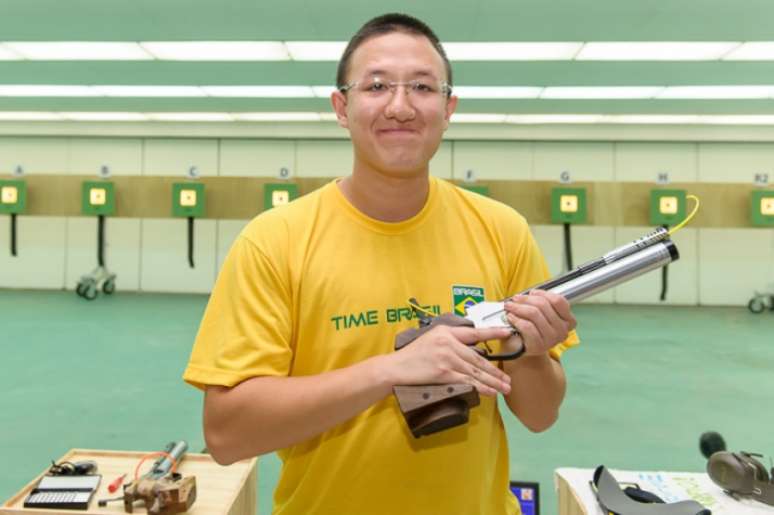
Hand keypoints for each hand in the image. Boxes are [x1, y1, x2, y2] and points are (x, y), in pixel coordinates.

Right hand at [384, 325, 512, 395]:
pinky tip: (490, 392)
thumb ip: (449, 341)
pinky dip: (480, 387)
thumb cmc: (412, 356)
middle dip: (494, 370)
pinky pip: (467, 381)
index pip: (474, 333)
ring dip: (492, 381)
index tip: (507, 333)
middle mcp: (448, 343)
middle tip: (507, 379)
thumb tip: (470, 349)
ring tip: (504, 388)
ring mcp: (447, 358)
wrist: (394, 368)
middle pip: (478, 358)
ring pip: (475, 371)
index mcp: (446, 332)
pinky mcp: (444, 372)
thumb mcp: (430, 339)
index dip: (492, 333)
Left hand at [502, 290, 575, 356]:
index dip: (543, 294)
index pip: (558, 301)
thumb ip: (540, 301)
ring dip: (518, 307)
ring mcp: (551, 340)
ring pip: (534, 314)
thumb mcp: (540, 312)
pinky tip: (510, 318)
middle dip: (526, 299)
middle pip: (543, 305)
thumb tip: (531, 293)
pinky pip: (526, 326)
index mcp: (568, 321)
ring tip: (509, 306)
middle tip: (515, 298)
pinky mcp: (538, 346)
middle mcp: (562, 331)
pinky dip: (516, 319)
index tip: (532, 292)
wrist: (521, 348)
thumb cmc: (531, 327)